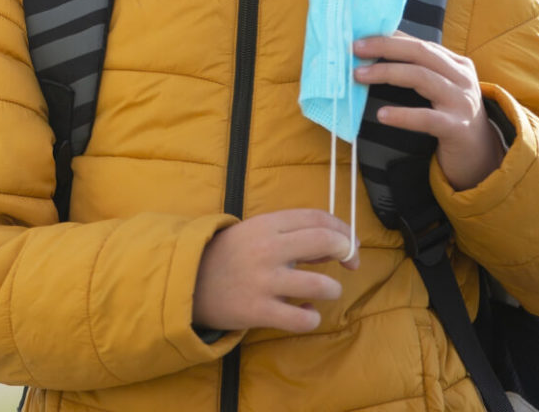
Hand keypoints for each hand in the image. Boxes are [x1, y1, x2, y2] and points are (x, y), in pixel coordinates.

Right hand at [193, 209, 357, 333]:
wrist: (188, 281)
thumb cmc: (228, 255)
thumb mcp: (255, 233)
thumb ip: (291, 235)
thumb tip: (334, 245)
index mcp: (266, 224)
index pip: (318, 217)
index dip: (344, 229)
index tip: (350, 243)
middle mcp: (267, 249)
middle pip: (326, 242)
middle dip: (347, 252)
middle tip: (350, 264)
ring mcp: (263, 281)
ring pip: (321, 285)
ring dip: (332, 289)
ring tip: (324, 291)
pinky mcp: (258, 310)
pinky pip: (301, 319)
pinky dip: (310, 318)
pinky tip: (303, 313)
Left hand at [353, 32, 503, 190]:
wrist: (481, 156)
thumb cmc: (451, 117)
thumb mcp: (439, 88)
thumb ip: (417, 68)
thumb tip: (376, 48)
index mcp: (456, 64)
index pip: (420, 43)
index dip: (389, 38)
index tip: (359, 36)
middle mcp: (462, 78)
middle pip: (421, 52)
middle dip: (385, 47)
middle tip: (354, 48)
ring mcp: (462, 102)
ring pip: (422, 77)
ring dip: (387, 73)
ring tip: (358, 76)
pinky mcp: (457, 127)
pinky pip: (427, 118)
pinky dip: (403, 115)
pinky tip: (382, 115)